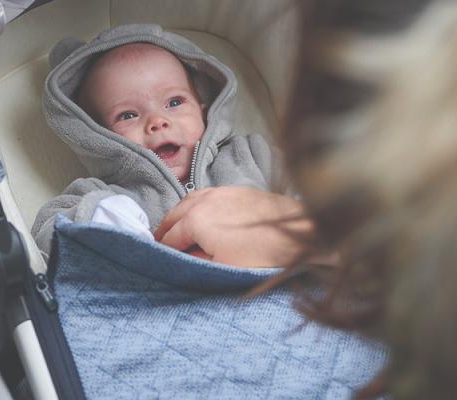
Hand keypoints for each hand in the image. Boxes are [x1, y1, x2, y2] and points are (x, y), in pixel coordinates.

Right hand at [155, 186, 313, 267]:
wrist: (297, 231)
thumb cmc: (262, 254)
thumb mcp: (223, 267)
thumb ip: (197, 260)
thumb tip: (185, 254)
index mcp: (195, 221)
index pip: (171, 237)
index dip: (163, 249)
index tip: (158, 256)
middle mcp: (203, 201)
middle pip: (174, 214)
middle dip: (165, 228)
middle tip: (159, 241)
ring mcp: (219, 191)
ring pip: (188, 200)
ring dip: (178, 213)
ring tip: (175, 226)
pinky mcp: (235, 189)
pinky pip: (205, 194)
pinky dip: (193, 203)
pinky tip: (198, 211)